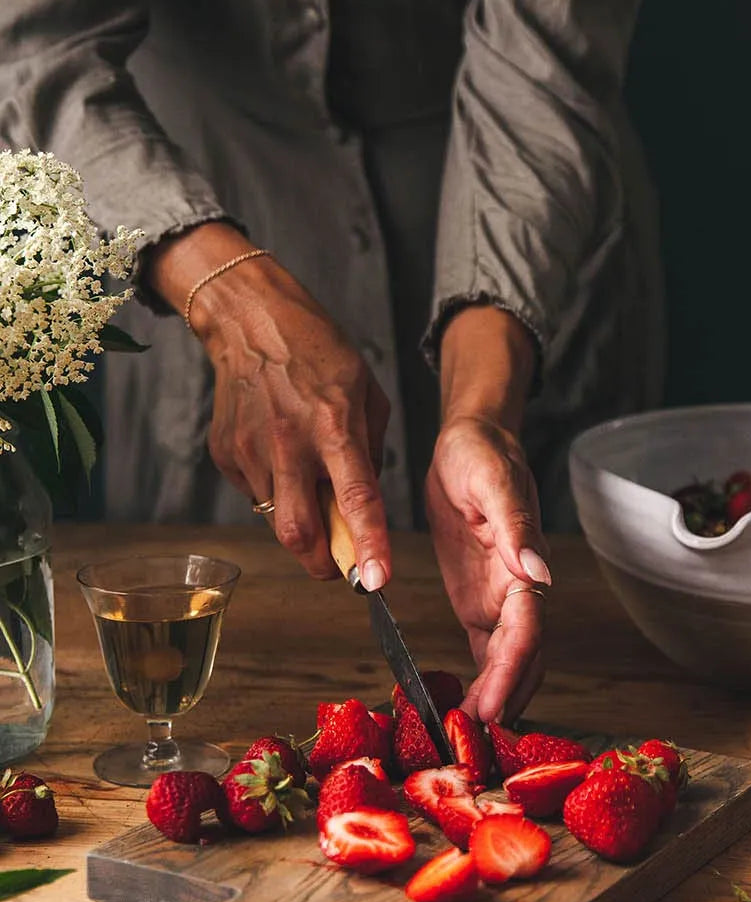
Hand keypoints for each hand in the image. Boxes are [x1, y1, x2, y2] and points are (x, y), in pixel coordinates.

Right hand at [146, 224, 391, 586]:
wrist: (249, 319)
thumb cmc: (318, 351)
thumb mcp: (366, 393)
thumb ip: (370, 451)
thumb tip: (366, 505)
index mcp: (333, 426)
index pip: (355, 498)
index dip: (367, 545)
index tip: (375, 581)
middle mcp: (289, 444)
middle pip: (299, 533)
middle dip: (321, 563)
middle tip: (338, 565)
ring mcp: (250, 451)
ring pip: (276, 519)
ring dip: (300, 520)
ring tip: (309, 481)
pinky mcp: (224, 454)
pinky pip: (256, 494)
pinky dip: (276, 491)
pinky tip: (281, 456)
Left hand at [426, 414, 550, 722]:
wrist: (469, 440)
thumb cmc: (482, 454)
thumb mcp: (493, 481)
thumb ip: (516, 528)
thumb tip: (538, 574)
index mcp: (526, 565)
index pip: (527, 631)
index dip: (513, 673)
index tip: (493, 709)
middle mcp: (519, 590)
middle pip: (524, 659)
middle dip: (505, 700)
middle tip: (474, 742)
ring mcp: (501, 600)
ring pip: (509, 664)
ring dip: (495, 700)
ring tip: (466, 740)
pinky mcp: (479, 603)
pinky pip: (486, 653)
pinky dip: (479, 684)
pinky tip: (460, 711)